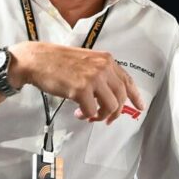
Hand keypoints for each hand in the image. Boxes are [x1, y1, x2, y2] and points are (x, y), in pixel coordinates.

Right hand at [8, 41, 143, 123]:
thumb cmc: (58, 61)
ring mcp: (93, 78)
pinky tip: (78, 113)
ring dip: (101, 116)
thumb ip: (101, 72)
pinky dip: (86, 116)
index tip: (140, 107)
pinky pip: (92, 111)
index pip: (128, 80)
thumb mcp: (87, 60)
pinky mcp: (81, 89)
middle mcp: (103, 68)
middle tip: (106, 119)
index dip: (136, 96)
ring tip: (90, 116)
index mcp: (106, 60)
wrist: (38, 59)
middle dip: (115, 112)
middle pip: (121, 97)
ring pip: (111, 106)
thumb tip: (110, 92)